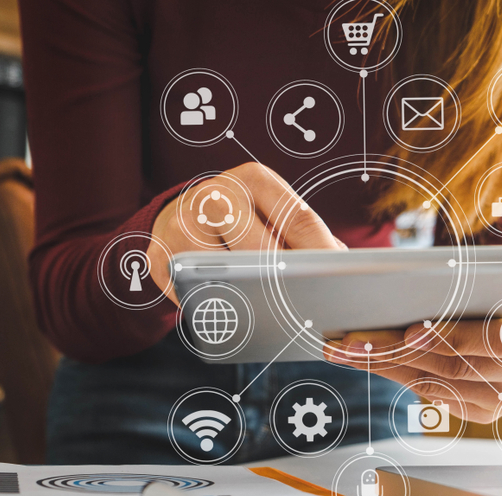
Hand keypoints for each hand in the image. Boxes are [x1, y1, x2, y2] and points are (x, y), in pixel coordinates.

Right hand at [147, 162, 345, 303]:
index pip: (299, 219)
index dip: (323, 255)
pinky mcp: (160, 255)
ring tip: (271, 311)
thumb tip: (341, 266)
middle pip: (264, 252)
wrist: (181, 215)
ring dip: (252, 299)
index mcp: (254, 179)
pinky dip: (219, 308)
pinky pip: (197, 293)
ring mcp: (183, 223)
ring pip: (229, 276)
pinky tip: (234, 311)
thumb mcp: (276, 214)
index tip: (339, 282)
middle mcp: (216, 194)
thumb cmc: (244, 221)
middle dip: (288, 283)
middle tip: (306, 306)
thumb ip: (308, 235)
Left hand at [323, 289, 501, 422]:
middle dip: (400, 350)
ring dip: (388, 365)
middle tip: (356, 339)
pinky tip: (367, 360)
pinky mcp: (487, 412)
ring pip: (440, 384)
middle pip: (458, 365)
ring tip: (349, 348)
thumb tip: (404, 280)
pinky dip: (398, 376)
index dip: (457, 336)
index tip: (413, 332)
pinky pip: (436, 396)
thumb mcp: (491, 270)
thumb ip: (462, 277)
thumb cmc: (499, 283)